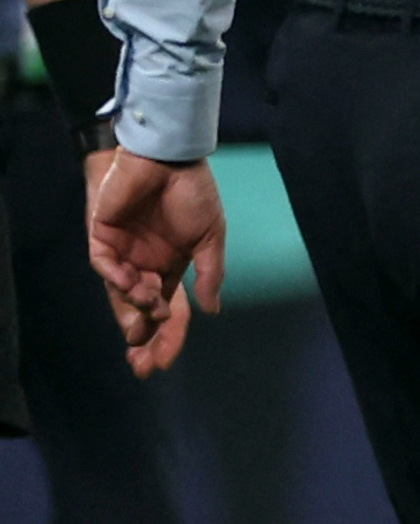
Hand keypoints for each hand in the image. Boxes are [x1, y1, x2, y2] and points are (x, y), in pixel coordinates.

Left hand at [88, 150, 223, 378]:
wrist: (169, 160)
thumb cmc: (193, 193)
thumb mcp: (212, 236)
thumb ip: (210, 273)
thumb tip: (211, 311)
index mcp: (173, 267)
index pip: (170, 311)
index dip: (168, 337)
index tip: (165, 362)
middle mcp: (146, 266)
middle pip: (139, 311)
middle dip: (141, 338)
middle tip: (142, 363)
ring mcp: (124, 253)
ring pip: (119, 294)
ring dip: (132, 308)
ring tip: (147, 314)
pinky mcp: (103, 237)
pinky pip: (104, 267)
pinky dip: (117, 280)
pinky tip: (134, 286)